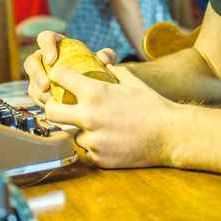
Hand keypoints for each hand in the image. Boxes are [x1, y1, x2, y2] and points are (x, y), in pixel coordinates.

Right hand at [23, 31, 116, 105]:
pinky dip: (42, 102)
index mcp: (56, 45)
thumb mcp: (103, 60)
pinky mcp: (40, 91)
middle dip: (36, 74)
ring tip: (49, 101)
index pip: (45, 38)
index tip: (52, 60)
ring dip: (37, 91)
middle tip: (46, 86)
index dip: (46, 47)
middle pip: (31, 61)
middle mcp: (44, 58)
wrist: (92, 84)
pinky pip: (36, 96)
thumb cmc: (96, 67)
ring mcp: (40, 75)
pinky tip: (53, 108)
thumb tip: (104, 60)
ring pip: (31, 81)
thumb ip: (106, 56)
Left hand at [44, 64, 175, 167]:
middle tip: (60, 107)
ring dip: (80, 130)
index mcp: (94, 93)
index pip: (59, 76)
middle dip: (52, 107)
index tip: (59, 78)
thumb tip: (101, 62)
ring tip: (98, 127)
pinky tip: (108, 140)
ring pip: (71, 134)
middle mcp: (88, 116)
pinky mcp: (98, 158)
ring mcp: (92, 139)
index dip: (58, 75)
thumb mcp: (130, 81)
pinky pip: (86, 151)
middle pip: (50, 111)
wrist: (170, 134)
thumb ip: (111, 70)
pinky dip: (93, 146)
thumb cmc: (152, 105)